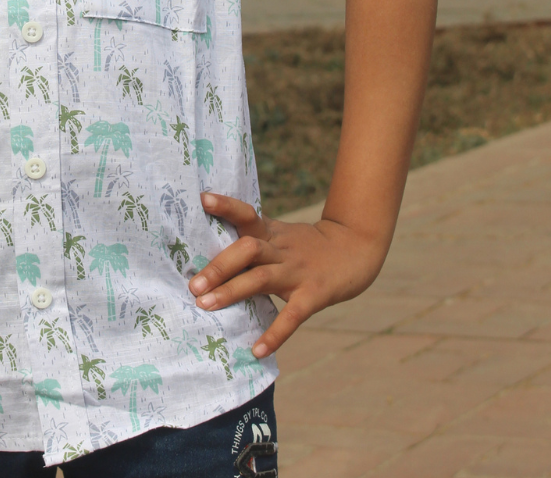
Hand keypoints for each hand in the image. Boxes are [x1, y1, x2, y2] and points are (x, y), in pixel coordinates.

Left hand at [189, 193, 387, 357]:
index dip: (226, 206)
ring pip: (261, 278)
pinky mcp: (314, 294)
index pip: (246, 214)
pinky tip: (257, 350)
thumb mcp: (281, 235)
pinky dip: (274, 334)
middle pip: (247, 249)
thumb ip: (253, 241)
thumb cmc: (309, 245)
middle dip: (218, 266)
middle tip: (193, 285)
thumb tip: (212, 255)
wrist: (357, 248)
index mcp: (271, 233)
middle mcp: (281, 250)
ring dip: (231, 291)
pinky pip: (292, 316)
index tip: (203, 200)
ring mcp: (297, 272)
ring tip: (206, 306)